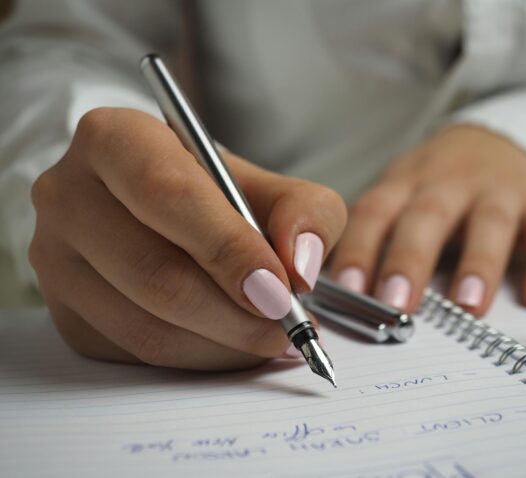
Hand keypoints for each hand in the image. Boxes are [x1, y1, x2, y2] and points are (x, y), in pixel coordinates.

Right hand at [29, 108, 345, 369]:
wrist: (163, 211)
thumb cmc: (217, 194)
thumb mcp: (272, 186)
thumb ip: (305, 212)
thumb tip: (300, 267)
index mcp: (115, 139)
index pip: (169, 195)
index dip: (228, 248)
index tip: (280, 289)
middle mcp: (70, 195)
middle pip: (154, 271)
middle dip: (235, 313)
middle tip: (287, 326)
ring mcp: (56, 259)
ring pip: (145, 325)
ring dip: (223, 344)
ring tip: (271, 338)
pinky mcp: (65, 311)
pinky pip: (136, 353)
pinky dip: (199, 358)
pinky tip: (232, 343)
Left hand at [330, 125, 525, 315]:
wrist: (496, 141)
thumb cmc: (436, 185)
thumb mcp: (400, 196)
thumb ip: (375, 237)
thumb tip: (336, 292)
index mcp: (405, 185)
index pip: (374, 214)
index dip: (359, 249)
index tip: (346, 290)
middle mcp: (448, 183)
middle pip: (426, 217)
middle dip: (410, 260)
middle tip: (396, 303)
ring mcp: (498, 190)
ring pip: (488, 223)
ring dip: (478, 264)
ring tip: (468, 305)